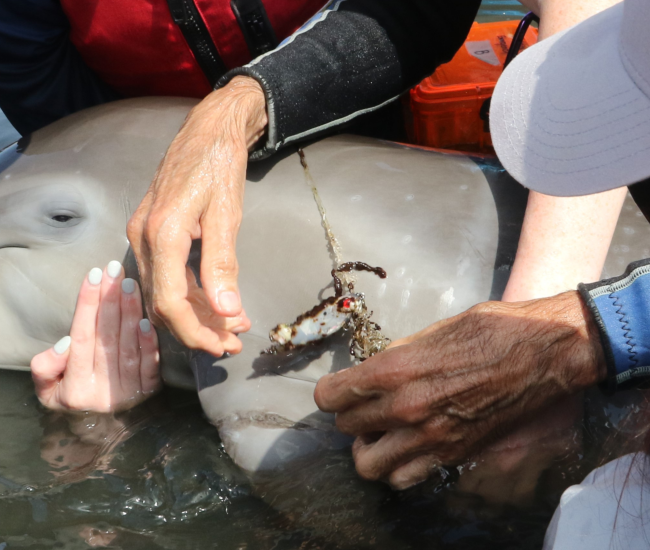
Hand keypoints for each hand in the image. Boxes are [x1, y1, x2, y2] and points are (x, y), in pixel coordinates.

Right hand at [31, 261, 161, 411]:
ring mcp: (129, 392)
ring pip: (129, 344)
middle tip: (115, 271)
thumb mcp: (47, 390)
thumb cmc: (71, 400)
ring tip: (130, 284)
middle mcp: (103, 391)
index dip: (87, 304)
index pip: (82, 337)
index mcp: (76, 389)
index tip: (93, 276)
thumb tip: (66, 344)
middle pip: (107, 336)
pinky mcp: (149, 391)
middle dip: (111, 299)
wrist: (102, 432)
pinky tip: (148, 318)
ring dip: (130, 311)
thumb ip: (46, 368)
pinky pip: (150, 362)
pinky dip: (149, 339)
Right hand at [127, 77, 266, 355]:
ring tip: (232, 326)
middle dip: (199, 328)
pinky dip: (190, 292)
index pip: (171, 302)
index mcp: (162, 234)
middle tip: (234, 342)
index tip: (224, 345)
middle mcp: (143, 237)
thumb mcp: (227, 214)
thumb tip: (227, 311)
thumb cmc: (220, 165)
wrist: (210, 128)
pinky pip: (166, 274)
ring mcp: (144, 234)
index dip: (197, 332)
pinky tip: (216, 300)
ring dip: (197, 313)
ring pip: (165, 291)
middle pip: (164, 302)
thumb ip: (223, 265)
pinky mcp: (152, 231)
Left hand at [314, 291, 605, 489]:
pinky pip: (405, 477)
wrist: (540, 354)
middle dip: (348, 415)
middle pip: (346, 427)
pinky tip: (406, 445)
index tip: (337, 389)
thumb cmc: (490, 331)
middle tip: (362, 404)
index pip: (332, 396)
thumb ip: (396, 356)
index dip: (330, 392)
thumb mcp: (432, 331)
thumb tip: (373, 371)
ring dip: (367, 447)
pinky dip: (397, 466)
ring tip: (379, 430)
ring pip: (368, 464)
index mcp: (396, 370)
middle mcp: (406, 408)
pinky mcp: (452, 453)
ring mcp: (430, 437)